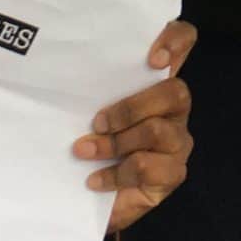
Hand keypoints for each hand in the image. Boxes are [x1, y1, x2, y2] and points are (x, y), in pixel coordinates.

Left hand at [77, 20, 195, 232]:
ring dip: (115, 142)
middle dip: (130, 107)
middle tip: (97, 122)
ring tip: (85, 150)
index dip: (175, 41)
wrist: (86, 199)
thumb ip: (88, 86)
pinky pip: (147, 167)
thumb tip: (59, 66)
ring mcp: (177, 141)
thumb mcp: (84, 108)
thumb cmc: (87, 141)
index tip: (153, 59)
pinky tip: (94, 179)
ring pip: (157, 130)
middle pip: (175, 92)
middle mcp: (173, 107)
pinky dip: (116, 173)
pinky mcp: (172, 174)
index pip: (182, 41)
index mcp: (154, 80)